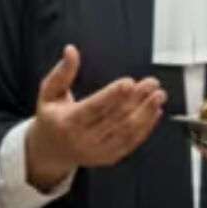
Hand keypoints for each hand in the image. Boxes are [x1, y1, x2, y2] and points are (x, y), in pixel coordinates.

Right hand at [24, 45, 165, 190]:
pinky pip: (131, 143)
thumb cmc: (51, 118)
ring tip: (158, 95)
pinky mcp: (109, 157)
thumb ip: (62, 72)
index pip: (93, 108)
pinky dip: (146, 128)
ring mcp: (97, 151)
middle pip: (114, 118)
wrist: (50, 152)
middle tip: (151, 83)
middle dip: (136, 99)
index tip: (129, 82)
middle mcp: (82, 140)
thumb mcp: (48, 93)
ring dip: (146, 113)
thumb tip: (71, 50)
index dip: (112, 95)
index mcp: (66, 123)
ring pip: (126, 132)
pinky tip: (155, 112)